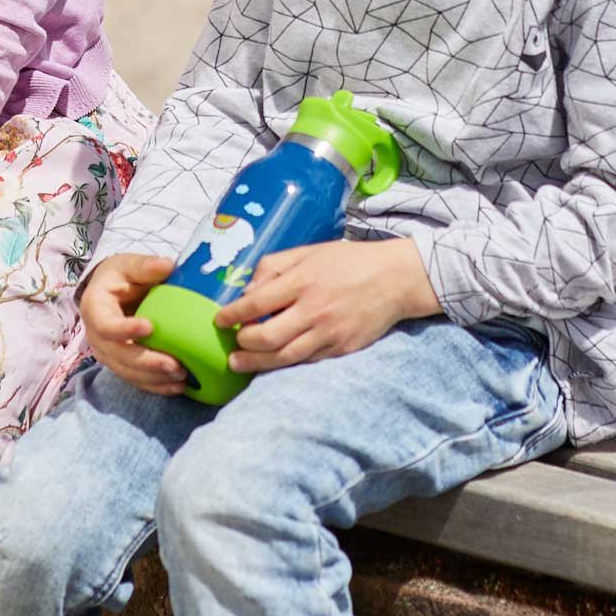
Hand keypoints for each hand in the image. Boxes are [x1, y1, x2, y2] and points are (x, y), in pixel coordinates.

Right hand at [79, 254, 187, 395]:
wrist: (114, 292)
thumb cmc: (122, 276)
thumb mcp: (129, 265)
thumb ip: (145, 266)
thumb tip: (166, 265)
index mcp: (94, 308)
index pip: (105, 324)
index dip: (124, 329)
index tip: (150, 327)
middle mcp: (96, 336)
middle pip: (117, 355)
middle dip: (146, 363)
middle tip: (175, 365)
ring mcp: (107, 353)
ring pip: (126, 372)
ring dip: (153, 378)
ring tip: (182, 377)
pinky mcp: (120, 364)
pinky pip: (135, 380)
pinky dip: (156, 386)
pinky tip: (177, 386)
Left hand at [216, 238, 440, 374]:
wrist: (395, 279)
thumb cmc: (348, 261)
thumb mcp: (308, 251)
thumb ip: (274, 266)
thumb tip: (247, 290)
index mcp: (302, 281)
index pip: (256, 303)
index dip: (232, 314)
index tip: (220, 319)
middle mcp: (313, 309)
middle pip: (266, 337)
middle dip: (242, 342)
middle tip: (232, 341)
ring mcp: (328, 333)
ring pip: (283, 357)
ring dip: (255, 362)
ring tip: (238, 363)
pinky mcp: (341, 349)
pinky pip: (306, 361)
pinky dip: (284, 364)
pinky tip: (271, 363)